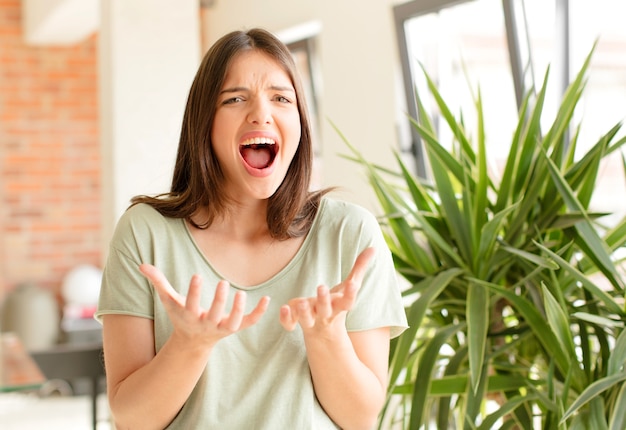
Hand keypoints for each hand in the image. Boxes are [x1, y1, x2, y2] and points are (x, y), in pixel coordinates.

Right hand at [140, 264, 269, 345]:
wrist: (192, 341)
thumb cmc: (181, 314)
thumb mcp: (168, 299)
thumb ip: (157, 282)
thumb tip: (141, 265)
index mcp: (189, 316)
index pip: (191, 305)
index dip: (194, 292)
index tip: (198, 276)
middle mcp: (205, 324)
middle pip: (213, 315)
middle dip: (219, 301)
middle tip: (224, 282)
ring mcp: (221, 328)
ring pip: (232, 323)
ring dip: (238, 310)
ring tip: (241, 293)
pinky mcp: (234, 328)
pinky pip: (249, 323)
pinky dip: (258, 313)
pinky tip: (267, 299)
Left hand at [279, 247, 374, 332]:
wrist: (323, 329)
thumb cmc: (337, 302)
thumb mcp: (349, 286)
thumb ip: (359, 268)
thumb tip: (374, 248)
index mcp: (339, 306)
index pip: (348, 301)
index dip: (351, 294)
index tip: (352, 284)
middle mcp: (326, 314)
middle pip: (325, 310)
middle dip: (324, 300)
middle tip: (321, 287)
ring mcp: (311, 320)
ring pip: (307, 319)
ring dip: (304, 312)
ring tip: (301, 302)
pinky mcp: (296, 322)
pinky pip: (290, 324)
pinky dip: (286, 319)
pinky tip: (284, 308)